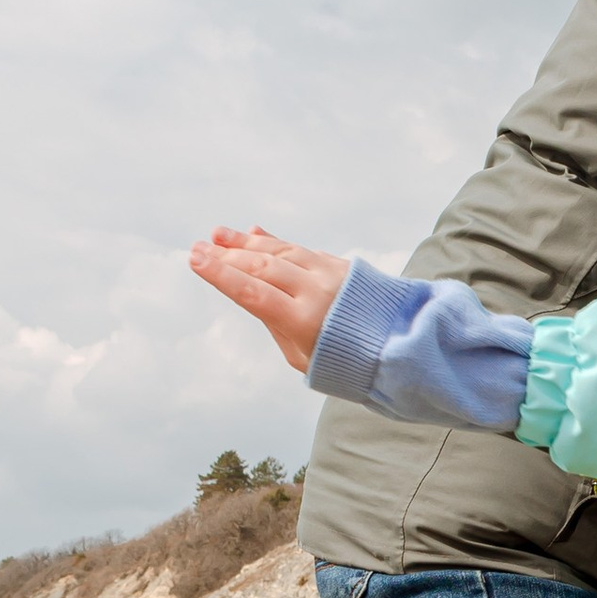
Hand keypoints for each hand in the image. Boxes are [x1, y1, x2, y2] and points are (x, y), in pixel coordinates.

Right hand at [189, 225, 348, 373]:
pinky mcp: (342, 265)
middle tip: (199, 246)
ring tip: (219, 235)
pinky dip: (277, 243)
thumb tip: (251, 290)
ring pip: (282, 252)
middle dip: (227, 256)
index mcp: (305, 322)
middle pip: (263, 267)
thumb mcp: (302, 357)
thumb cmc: (344, 363)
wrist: (400, 347)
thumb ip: (275, 323)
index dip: (221, 275)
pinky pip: (302, 250)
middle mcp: (318, 292)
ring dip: (247, 243)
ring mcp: (332, 274)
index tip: (196, 259)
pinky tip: (255, 235)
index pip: (253, 293)